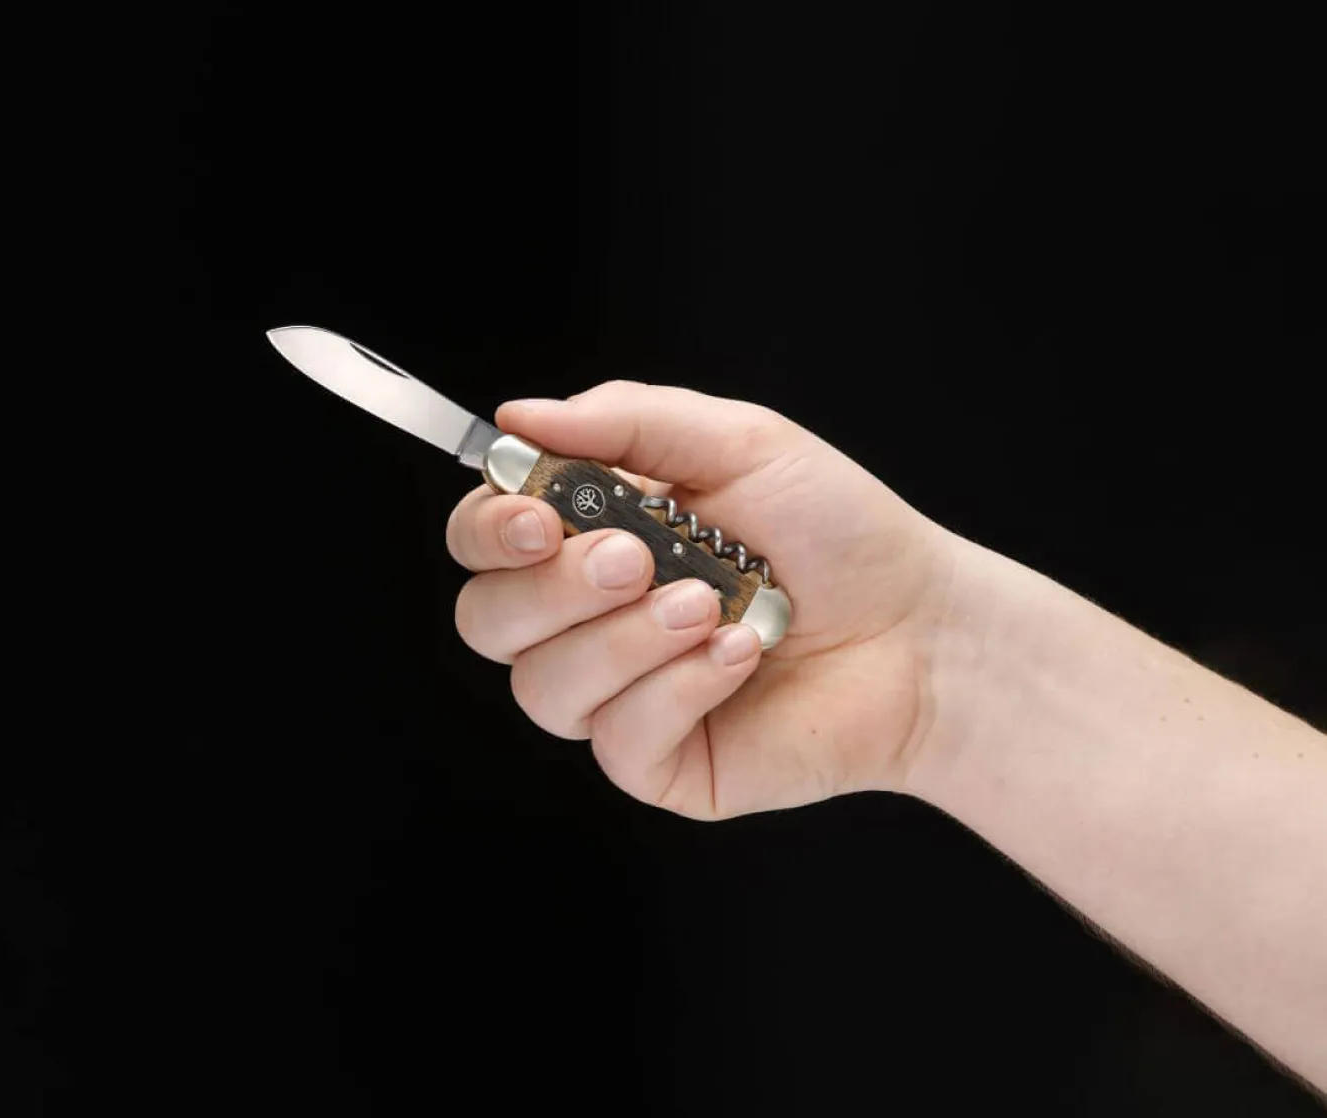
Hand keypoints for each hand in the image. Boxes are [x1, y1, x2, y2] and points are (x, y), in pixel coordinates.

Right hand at [445, 382, 957, 819]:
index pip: (483, 539)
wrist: (920, 628)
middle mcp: (588, 620)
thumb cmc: (837, 531)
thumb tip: (517, 417)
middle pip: (487, 620)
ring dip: (627, 640)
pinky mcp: (658, 761)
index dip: (488, 530)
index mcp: (590, 536)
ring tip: (712, 608)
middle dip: (555, 588)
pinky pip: (619, 737)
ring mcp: (618, 696)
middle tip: (638, 558)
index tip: (536, 517)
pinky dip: (681, 688)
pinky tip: (741, 657)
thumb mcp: (738, 443)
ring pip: (545, 688)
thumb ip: (625, 422)